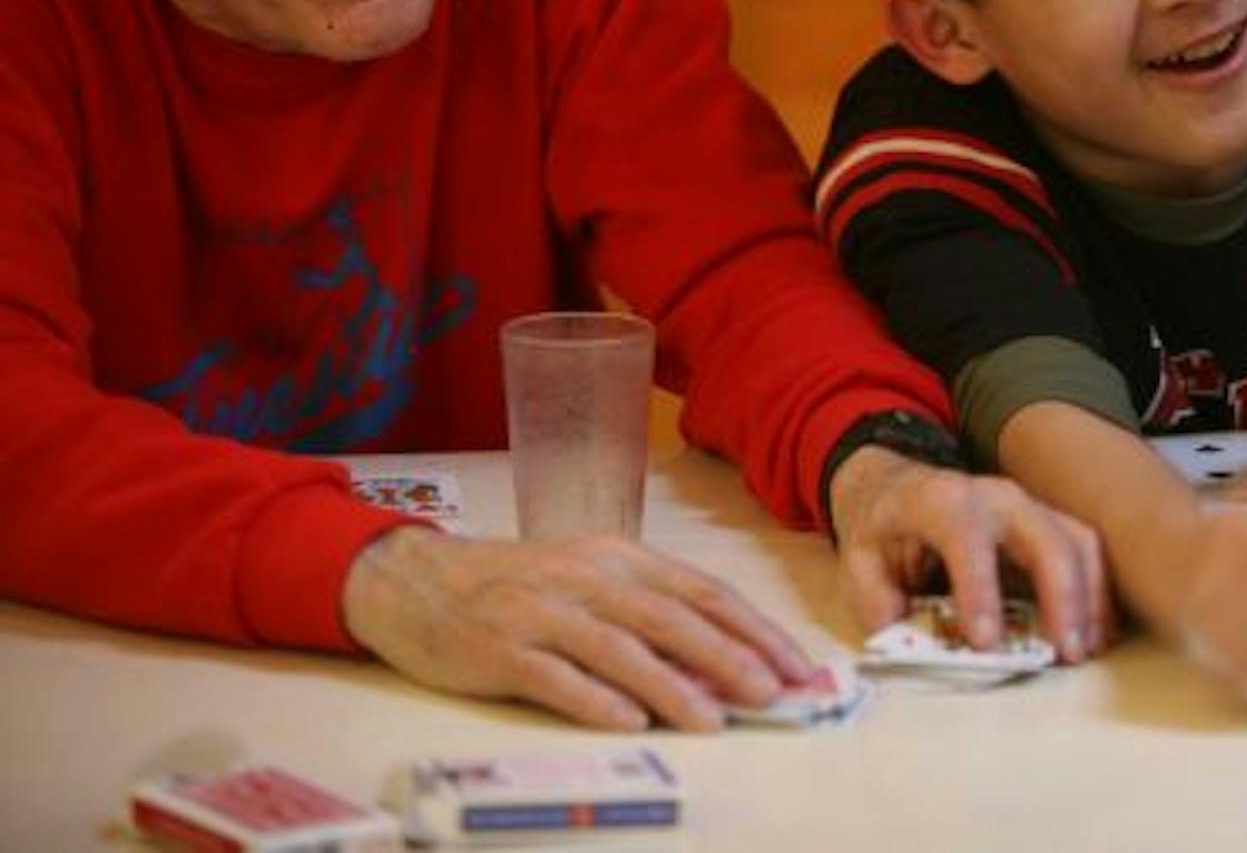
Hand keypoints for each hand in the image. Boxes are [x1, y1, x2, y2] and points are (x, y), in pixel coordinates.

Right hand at [341, 526, 814, 730]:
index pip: (703, 590)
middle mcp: (587, 575)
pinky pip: (554, 675)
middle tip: (773, 691)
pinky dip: (595, 699)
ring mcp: (542, 610)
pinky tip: (628, 723)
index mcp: (620, 556)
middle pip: (672, 616)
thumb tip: (720, 664)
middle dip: (730, 655)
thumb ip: (648, 613)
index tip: (796, 664)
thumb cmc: (518, 584)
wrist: (416, 580)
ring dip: (672, 685)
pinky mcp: (500, 647)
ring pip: (620, 647)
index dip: (754, 628)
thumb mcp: (589, 581)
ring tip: (715, 719)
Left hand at [828, 445, 1110, 663]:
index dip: (979, 592)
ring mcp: (1028, 506)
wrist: (899, 487)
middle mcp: (994, 497)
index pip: (967, 540)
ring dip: (1089, 599)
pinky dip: (1097, 594)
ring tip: (1086, 651)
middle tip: (1066, 653)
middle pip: (1044, 536)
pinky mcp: (1048, 522)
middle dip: (1062, 597)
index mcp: (941, 501)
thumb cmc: (884, 529)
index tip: (985, 644)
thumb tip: (912, 645)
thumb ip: (879, 605)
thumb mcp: (859, 563)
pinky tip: (1095, 634)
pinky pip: (1086, 551)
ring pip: (1078, 541)